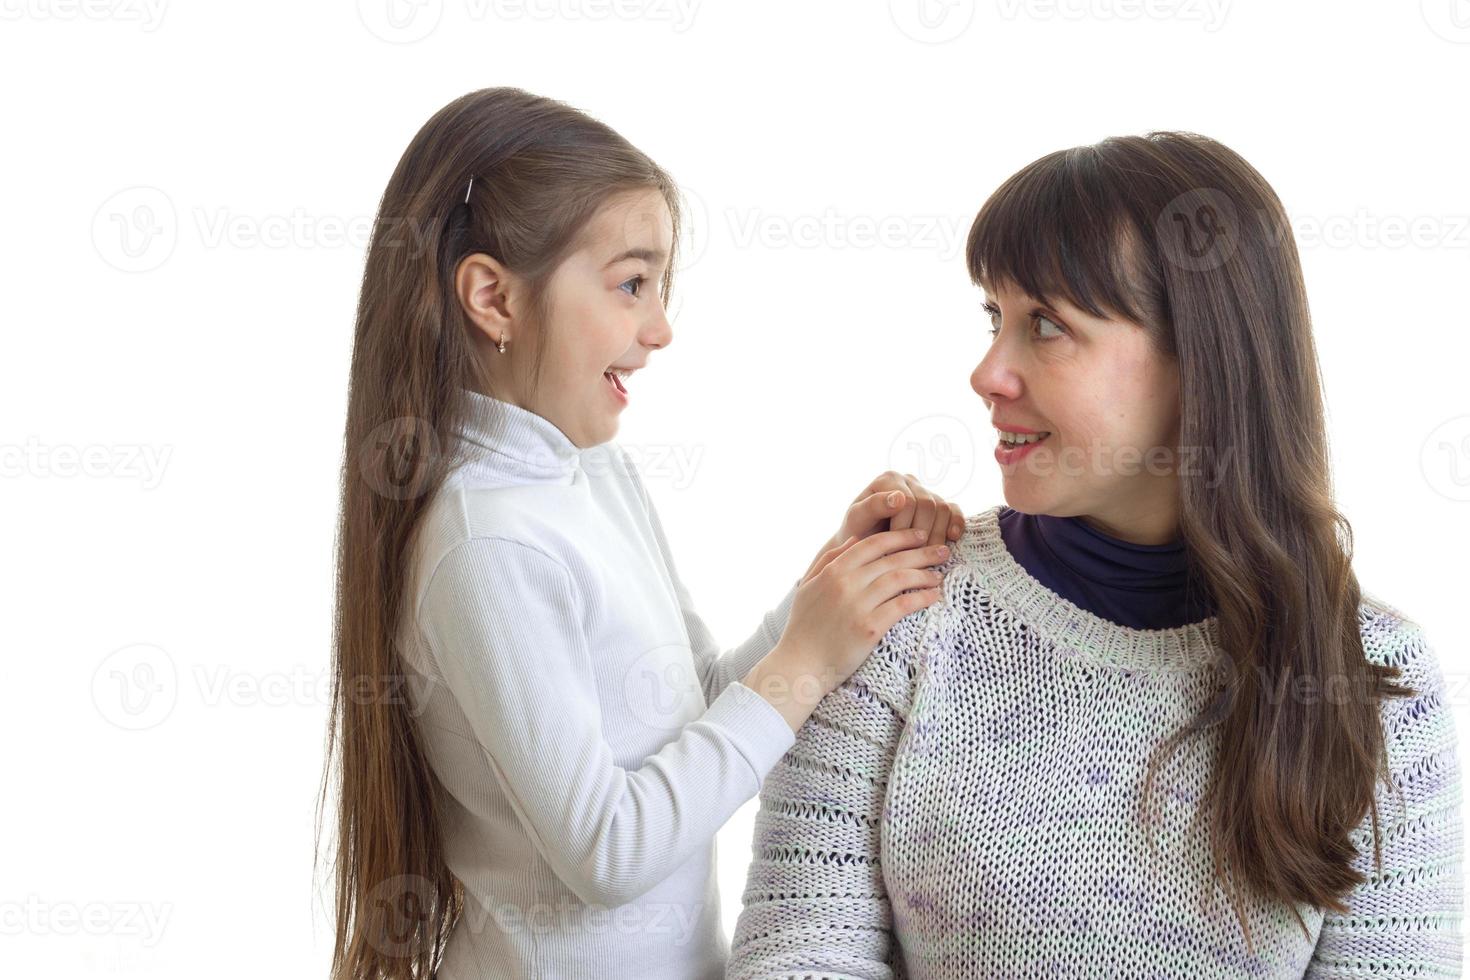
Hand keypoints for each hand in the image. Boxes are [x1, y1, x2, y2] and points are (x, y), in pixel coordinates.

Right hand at [745, 528, 949, 731]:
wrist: (800, 665)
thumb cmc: (804, 627)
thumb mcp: (807, 586)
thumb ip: (828, 559)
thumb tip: (854, 538)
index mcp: (833, 571)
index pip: (873, 544)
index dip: (900, 537)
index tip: (919, 535)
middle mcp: (846, 584)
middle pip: (892, 559)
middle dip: (921, 552)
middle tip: (942, 550)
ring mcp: (858, 606)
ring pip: (900, 579)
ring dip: (924, 575)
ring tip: (940, 575)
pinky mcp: (869, 628)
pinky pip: (902, 607)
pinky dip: (921, 599)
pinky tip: (933, 596)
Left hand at [820, 472, 964, 562]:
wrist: (865, 544)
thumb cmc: (857, 531)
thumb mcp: (856, 520)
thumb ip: (872, 506)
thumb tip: (899, 497)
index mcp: (888, 479)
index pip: (908, 502)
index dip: (904, 528)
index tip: (893, 549)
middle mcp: (909, 481)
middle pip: (928, 504)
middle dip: (922, 534)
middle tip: (913, 557)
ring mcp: (926, 492)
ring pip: (943, 508)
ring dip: (938, 535)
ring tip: (926, 555)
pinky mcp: (938, 505)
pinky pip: (954, 510)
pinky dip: (956, 523)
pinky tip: (952, 538)